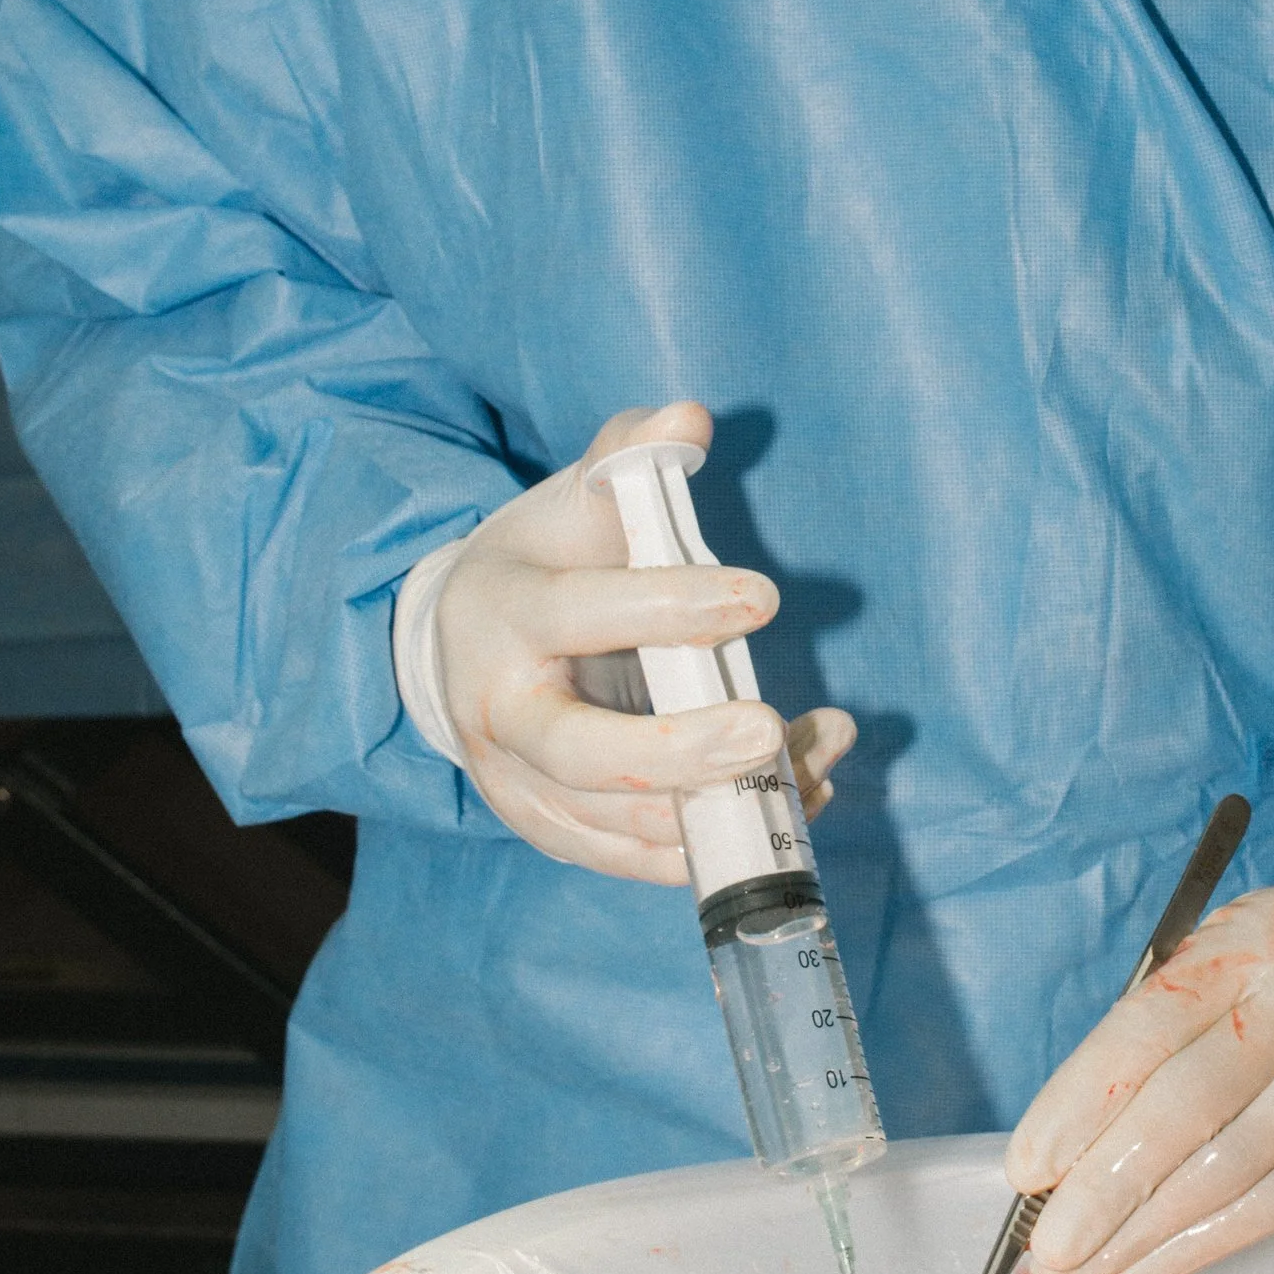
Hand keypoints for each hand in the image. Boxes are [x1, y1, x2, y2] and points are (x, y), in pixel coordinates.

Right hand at [429, 400, 855, 884]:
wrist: (459, 648)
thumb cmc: (540, 564)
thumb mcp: (571, 500)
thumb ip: (628, 454)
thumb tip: (688, 415)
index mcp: (504, 613)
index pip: (583, 613)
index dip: (673, 605)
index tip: (763, 596)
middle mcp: (501, 712)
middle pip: (582, 752)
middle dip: (680, 750)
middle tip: (769, 728)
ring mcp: (520, 785)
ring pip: (623, 821)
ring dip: (723, 800)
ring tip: (814, 757)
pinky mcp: (552, 831)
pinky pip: (635, 859)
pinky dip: (714, 841)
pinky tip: (792, 799)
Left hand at [1003, 887, 1273, 1273]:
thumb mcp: (1223, 962)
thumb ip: (1150, 1036)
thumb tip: (1058, 1158)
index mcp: (1252, 942)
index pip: (1149, 1026)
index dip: (1081, 1102)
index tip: (1026, 1169)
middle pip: (1189, 1108)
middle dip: (1104, 1190)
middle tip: (1043, 1252)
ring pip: (1226, 1176)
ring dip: (1137, 1238)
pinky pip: (1270, 1212)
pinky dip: (1193, 1250)